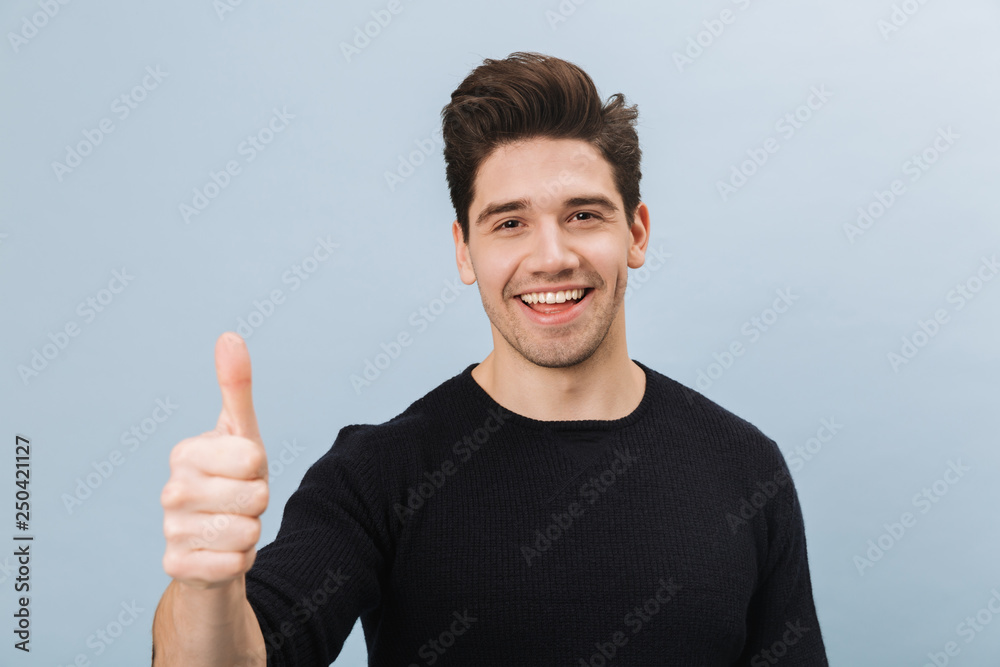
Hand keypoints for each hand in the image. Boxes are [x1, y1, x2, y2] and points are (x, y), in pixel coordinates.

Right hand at [161, 332, 269, 588]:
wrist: (214, 543)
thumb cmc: (233, 481)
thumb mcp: (242, 434)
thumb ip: (237, 388)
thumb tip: (229, 336)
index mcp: (185, 452)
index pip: (253, 458)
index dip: (260, 468)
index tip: (244, 471)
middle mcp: (170, 490)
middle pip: (255, 497)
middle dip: (259, 502)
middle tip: (240, 501)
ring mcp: (170, 529)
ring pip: (248, 532)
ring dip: (252, 532)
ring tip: (233, 525)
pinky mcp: (177, 567)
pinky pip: (235, 564)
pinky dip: (240, 560)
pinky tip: (223, 552)